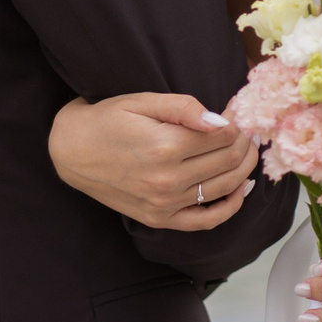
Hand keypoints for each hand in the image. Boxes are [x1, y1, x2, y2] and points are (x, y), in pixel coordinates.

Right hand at [49, 93, 260, 229]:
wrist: (72, 151)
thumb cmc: (107, 120)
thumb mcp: (142, 101)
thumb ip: (183, 107)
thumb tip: (220, 120)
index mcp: (165, 146)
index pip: (223, 135)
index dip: (237, 121)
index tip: (239, 110)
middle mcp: (168, 180)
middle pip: (228, 160)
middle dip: (244, 142)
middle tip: (248, 128)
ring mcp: (164, 204)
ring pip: (224, 187)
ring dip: (244, 167)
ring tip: (248, 150)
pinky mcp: (159, 219)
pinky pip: (205, 220)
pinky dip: (230, 206)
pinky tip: (242, 188)